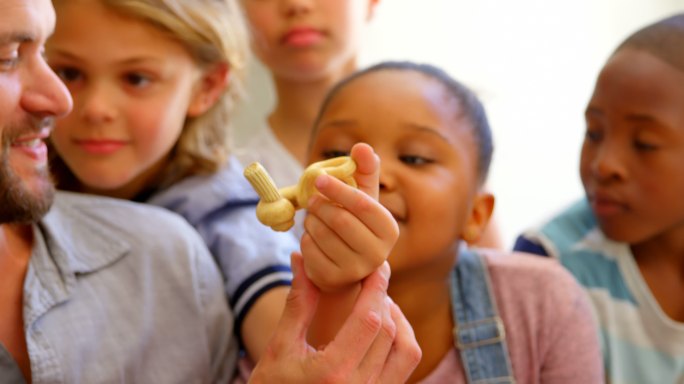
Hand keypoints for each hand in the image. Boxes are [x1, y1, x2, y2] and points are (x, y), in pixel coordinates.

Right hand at [248, 253, 420, 383]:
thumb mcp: (279, 348)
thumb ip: (298, 304)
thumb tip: (301, 259)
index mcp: (333, 372)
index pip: (369, 319)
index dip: (376, 287)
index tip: (378, 265)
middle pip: (389, 331)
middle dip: (384, 299)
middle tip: (374, 278)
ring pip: (406, 351)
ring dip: (399, 321)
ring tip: (380, 304)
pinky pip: (404, 369)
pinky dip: (400, 343)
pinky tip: (382, 331)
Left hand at [301, 143, 398, 291]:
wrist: (347, 264)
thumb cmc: (356, 223)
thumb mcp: (363, 197)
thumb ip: (364, 170)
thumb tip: (362, 146)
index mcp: (389, 229)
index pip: (363, 204)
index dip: (339, 189)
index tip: (318, 178)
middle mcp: (378, 254)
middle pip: (340, 220)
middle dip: (320, 205)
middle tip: (311, 200)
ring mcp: (356, 270)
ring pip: (322, 235)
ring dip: (311, 221)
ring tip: (313, 217)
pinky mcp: (334, 279)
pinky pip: (310, 251)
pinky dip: (305, 239)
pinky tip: (312, 236)